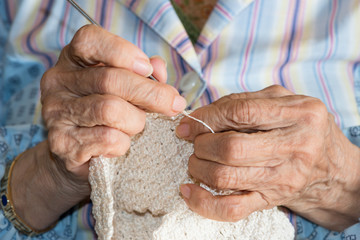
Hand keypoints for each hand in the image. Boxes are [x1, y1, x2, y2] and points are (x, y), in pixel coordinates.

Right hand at [8, 25, 185, 230]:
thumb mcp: (124, 86)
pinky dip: (124, 143)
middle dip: (150, 93)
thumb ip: (143, 73)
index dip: (122, 51)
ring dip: (136, 121)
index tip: (147, 68)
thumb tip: (159, 69)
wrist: (78, 152)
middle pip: (109, 79)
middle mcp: (58, 82)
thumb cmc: (106, 113)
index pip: (89, 40)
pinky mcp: (62, 143)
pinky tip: (120, 144)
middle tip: (174, 104)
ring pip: (110, 110)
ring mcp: (57, 113)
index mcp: (73, 60)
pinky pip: (108, 139)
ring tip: (138, 126)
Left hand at [176, 85, 359, 230]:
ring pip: (226, 177)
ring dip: (199, 168)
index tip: (188, 123)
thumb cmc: (300, 127)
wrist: (330, 167)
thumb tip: (198, 116)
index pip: (241, 112)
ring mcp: (284, 178)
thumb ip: (242, 101)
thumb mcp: (282, 101)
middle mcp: (295, 147)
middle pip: (231, 149)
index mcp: (299, 114)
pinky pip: (231, 208)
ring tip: (196, 160)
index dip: (207, 117)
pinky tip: (189, 191)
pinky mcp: (271, 200)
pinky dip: (203, 202)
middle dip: (201, 145)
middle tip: (196, 142)